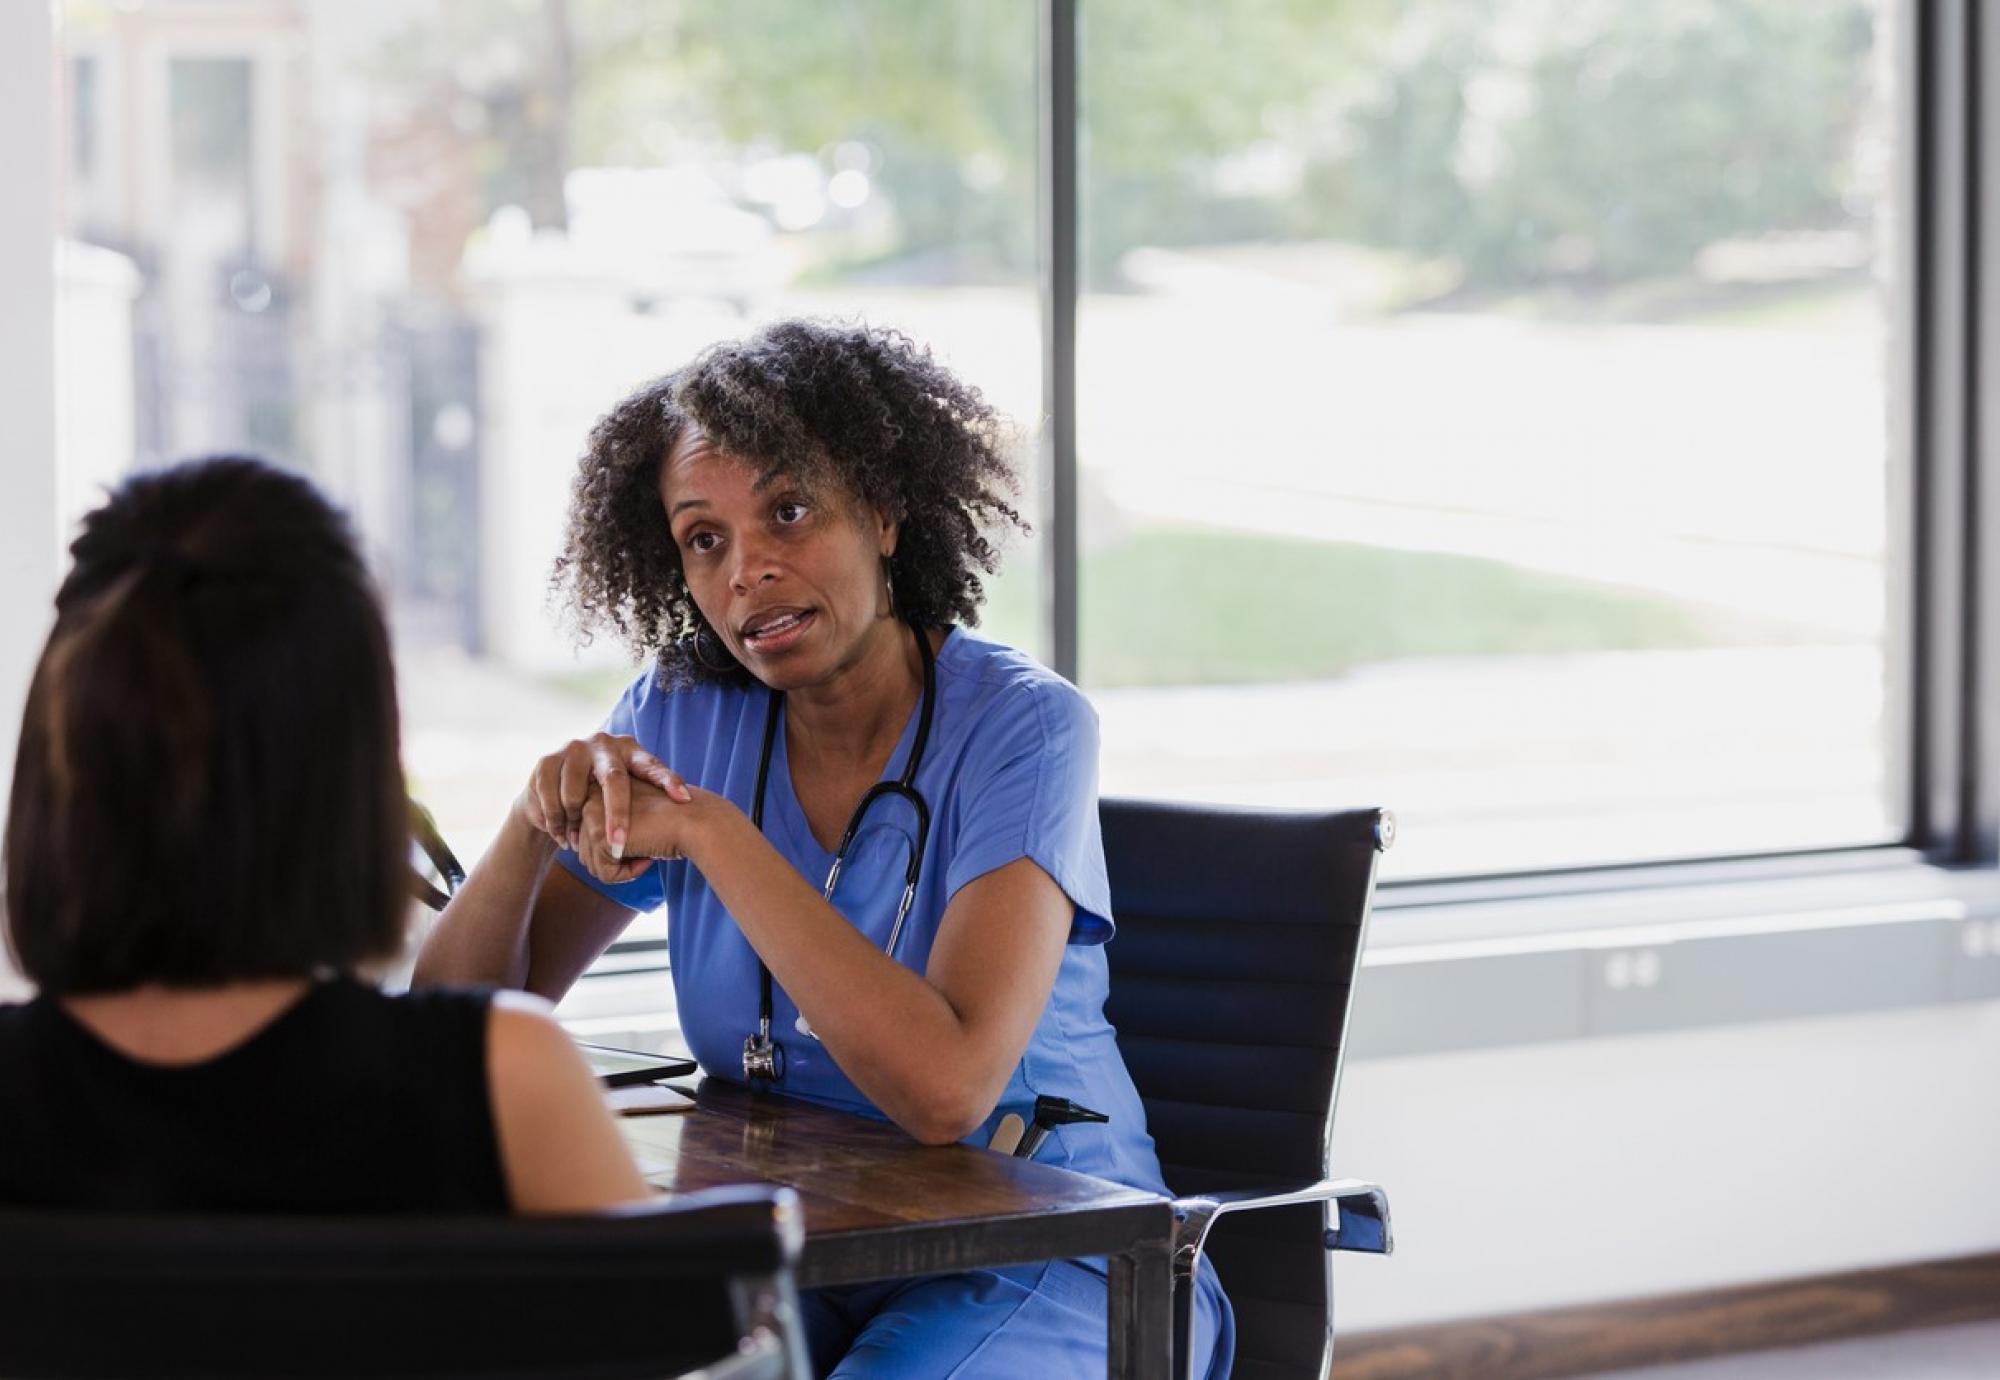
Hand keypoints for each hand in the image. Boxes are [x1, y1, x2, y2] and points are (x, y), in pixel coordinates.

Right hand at [515, 733, 690, 857]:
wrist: (555, 784)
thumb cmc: (602, 790)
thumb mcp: (629, 788)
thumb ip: (651, 794)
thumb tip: (687, 806)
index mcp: (629, 749)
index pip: (651, 765)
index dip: (668, 780)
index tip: (683, 798)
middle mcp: (602, 744)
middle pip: (613, 780)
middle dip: (616, 815)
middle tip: (618, 845)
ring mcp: (573, 749)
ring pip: (575, 793)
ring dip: (576, 823)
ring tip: (576, 843)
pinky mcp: (546, 761)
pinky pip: (549, 796)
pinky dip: (554, 820)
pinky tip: (559, 835)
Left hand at [575, 777, 719, 882]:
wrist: (695, 818)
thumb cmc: (676, 818)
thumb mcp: (637, 816)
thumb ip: (612, 826)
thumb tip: (586, 852)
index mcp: (599, 789)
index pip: (590, 835)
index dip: (617, 847)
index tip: (643, 837)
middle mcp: (590, 798)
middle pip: (587, 851)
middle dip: (616, 861)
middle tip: (647, 849)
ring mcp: (592, 816)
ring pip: (592, 864)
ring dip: (622, 869)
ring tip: (647, 853)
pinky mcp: (600, 836)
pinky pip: (605, 874)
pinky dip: (627, 875)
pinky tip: (647, 858)